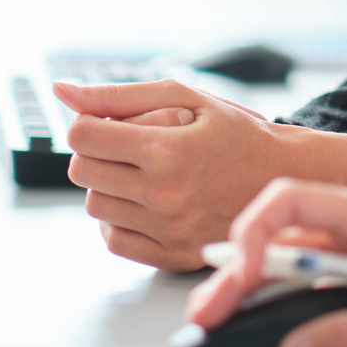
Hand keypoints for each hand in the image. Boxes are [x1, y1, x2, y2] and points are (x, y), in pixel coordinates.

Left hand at [59, 79, 297, 271]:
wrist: (284, 179)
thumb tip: (62, 91)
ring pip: (95, 207)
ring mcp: (169, 229)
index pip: (84, 137)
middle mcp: (165, 193)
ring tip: (138, 172)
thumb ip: (120, 95)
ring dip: (106, 185)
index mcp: (167, 149)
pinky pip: (115, 240)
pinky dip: (119, 219)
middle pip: (83, 172)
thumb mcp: (185, 98)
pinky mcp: (174, 256)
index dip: (87, 124)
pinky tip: (142, 201)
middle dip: (94, 152)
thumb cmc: (237, 133)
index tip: (106, 123)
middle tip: (123, 146)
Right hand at [185, 179, 346, 346]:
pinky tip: (266, 324)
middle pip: (281, 239)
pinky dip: (284, 305)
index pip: (289, 201)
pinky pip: (315, 288)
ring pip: (293, 265)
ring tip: (219, 317)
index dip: (251, 233)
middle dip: (236, 272)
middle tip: (205, 312)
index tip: (235, 272)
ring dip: (254, 289)